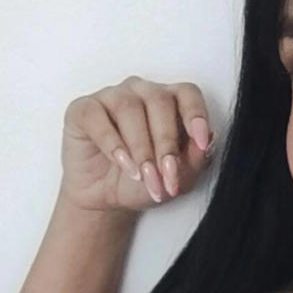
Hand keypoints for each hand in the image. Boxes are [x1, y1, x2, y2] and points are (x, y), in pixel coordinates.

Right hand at [58, 76, 216, 216]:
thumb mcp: (177, 179)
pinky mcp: (83, 110)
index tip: (201, 142)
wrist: (105, 200)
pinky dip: (113, 144)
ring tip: (143, 176)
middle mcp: (142, 92)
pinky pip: (98, 117)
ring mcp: (112, 96)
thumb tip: (208, 140)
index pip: (188, 94)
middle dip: (165, 143)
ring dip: (140, 147)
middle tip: (166, 176)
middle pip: (159, 101)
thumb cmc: (142, 182)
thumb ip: (196, 159)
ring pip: (129, 107)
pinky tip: (123, 165)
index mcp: (171, 102)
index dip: (196, 114)